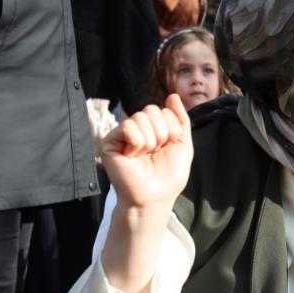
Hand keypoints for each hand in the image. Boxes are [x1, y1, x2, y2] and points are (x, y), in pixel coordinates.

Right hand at [101, 94, 192, 209]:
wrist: (155, 196)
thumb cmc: (168, 176)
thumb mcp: (183, 145)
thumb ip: (181, 120)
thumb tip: (172, 96)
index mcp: (153, 129)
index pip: (164, 110)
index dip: (172, 129)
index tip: (168, 147)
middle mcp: (137, 129)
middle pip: (152, 110)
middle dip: (161, 133)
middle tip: (155, 152)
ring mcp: (122, 135)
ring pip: (140, 117)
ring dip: (150, 141)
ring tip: (144, 156)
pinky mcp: (110, 141)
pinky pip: (128, 126)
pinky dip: (137, 143)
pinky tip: (133, 156)